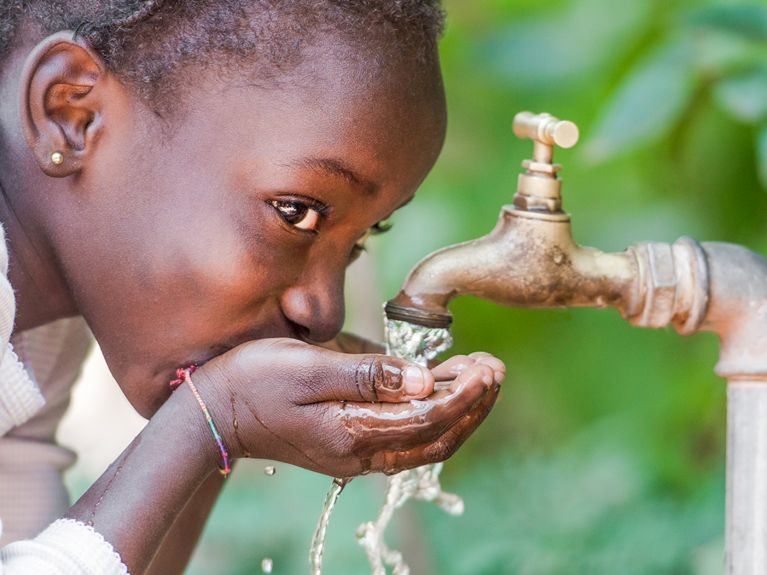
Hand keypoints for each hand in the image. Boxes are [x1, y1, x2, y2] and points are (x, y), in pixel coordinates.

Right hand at [193, 339, 503, 476]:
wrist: (215, 412)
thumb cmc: (254, 380)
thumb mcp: (309, 367)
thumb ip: (368, 375)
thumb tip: (425, 380)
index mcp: (352, 432)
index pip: (428, 418)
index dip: (464, 394)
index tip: (488, 367)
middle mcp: (360, 452)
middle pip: (436, 437)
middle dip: (472, 404)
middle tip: (495, 368)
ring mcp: (356, 453)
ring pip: (425, 442)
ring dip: (458, 412)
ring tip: (481, 376)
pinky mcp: (349, 444)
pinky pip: (405, 438)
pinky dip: (434, 416)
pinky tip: (443, 389)